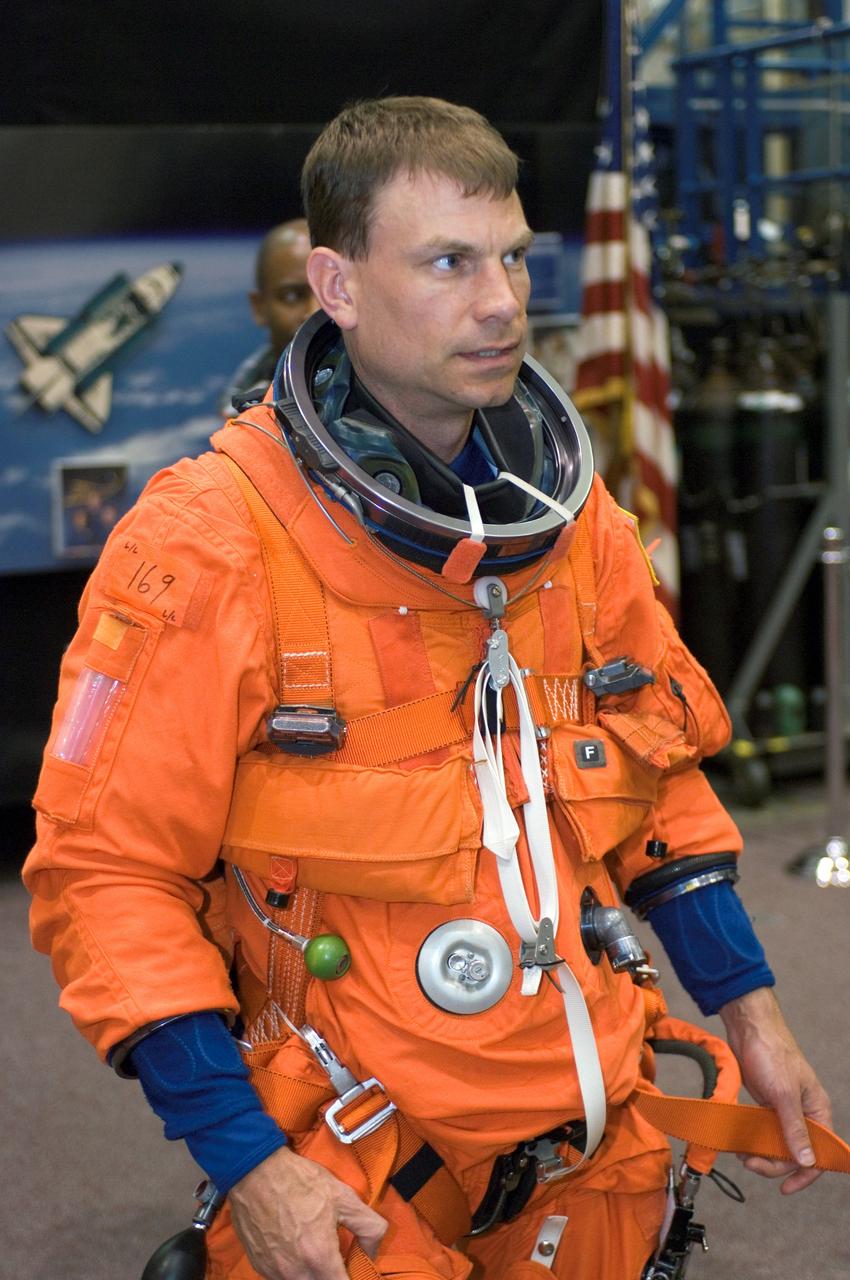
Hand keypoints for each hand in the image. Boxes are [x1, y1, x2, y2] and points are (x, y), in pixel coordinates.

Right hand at [229, 1144, 387, 1278]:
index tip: (351, 1269)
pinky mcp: (259, 1266)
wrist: (255, 1171)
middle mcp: (295, 1273)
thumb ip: (368, 1226)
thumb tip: (374, 1250)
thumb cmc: (299, 1181)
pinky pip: (281, 1277)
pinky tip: (293, 1245)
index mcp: (319, 1258)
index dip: (350, 1279)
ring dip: (311, 1273)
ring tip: (312, 1247)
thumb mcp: (343, 1196)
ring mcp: (274, 1272)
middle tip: (334, 1256)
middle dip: (331, 1276)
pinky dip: (292, 1269)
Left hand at [719, 986, 831, 1193]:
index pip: (820, 1153)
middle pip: (795, 1152)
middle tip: (751, 1163)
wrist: (749, 1028)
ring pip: (778, 1143)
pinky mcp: (767, 1103)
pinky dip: (754, 1139)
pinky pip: (764, 1130)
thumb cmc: (772, 1053)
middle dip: (774, 1163)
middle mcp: (804, 1112)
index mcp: (817, 1110)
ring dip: (762, 1153)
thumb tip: (807, 1160)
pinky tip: (742, 1144)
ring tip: (743, 1154)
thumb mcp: (784, 1093)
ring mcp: (784, 1108)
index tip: (786, 1187)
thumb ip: (794, 1127)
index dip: (805, 1174)